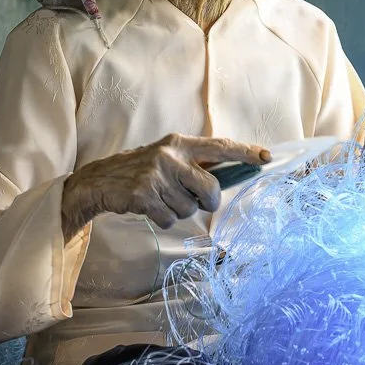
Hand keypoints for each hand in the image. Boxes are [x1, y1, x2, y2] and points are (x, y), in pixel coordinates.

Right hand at [61, 133, 271, 242]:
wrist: (99, 181)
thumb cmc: (141, 171)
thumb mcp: (167, 158)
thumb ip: (194, 165)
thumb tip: (229, 178)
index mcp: (179, 144)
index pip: (220, 147)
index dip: (245, 153)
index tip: (265, 157)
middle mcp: (170, 157)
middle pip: (211, 189)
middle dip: (208, 202)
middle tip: (197, 201)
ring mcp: (156, 176)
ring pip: (189, 209)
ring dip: (178, 211)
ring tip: (161, 199)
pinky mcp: (143, 195)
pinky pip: (169, 219)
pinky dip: (162, 219)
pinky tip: (149, 208)